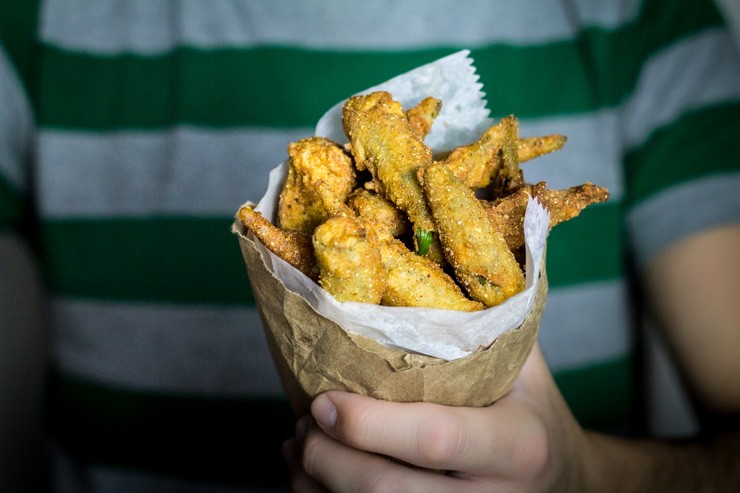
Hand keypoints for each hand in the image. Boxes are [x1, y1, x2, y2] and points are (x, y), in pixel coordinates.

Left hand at [284, 343, 591, 491]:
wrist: (566, 479)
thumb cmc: (532, 410)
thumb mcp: (524, 365)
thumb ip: (483, 323)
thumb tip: (423, 255)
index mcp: (518, 443)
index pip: (434, 437)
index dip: (368, 423)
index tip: (323, 400)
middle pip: (390, 491)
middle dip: (329, 460)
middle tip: (304, 424)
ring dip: (318, 485)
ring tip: (300, 447)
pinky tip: (310, 479)